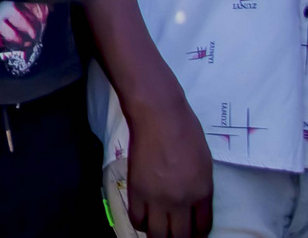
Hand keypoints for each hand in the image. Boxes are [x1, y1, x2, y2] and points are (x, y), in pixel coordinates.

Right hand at [124, 90, 213, 236]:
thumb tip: (192, 203)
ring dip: (159, 235)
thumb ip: (200, 187)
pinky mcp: (136, 190)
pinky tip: (143, 218)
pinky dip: (141, 223)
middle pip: (180, 236)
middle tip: (175, 234)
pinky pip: (137, 219)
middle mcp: (182, 201)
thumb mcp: (205, 163)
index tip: (192, 232)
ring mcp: (157, 197)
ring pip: (158, 234)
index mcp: (203, 192)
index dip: (197, 235)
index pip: (202, 227)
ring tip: (158, 231)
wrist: (158, 116)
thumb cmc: (186, 131)